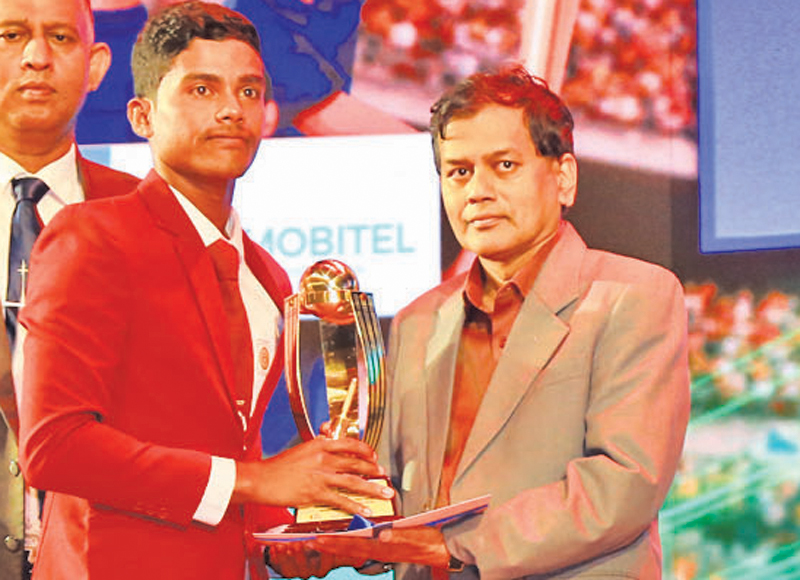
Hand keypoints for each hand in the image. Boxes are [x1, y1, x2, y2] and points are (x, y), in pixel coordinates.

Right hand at [232, 436, 392, 516]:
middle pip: (356, 462)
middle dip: (373, 469)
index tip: (373, 456)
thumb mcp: (301, 448)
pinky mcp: (315, 493)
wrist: (261, 479)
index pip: (349, 444)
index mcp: (319, 444)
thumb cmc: (279, 466)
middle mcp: (323, 458)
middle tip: (383, 475)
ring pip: (353, 481)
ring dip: (372, 488)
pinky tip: (365, 510)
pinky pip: (341, 500)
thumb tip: (328, 432)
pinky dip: (355, 506)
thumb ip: (317, 442)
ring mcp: (320, 476)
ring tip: (384, 492)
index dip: (365, 450)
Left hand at [267, 541, 364, 578]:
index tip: (319, 541)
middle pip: (307, 568)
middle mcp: (313, 571)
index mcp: (326, 565)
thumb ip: (346, 545)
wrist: (310, 553)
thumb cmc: (326, 546)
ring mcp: (300, 572)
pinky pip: (279, 566)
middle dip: (301, 556)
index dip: (323, 553)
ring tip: (283, 545)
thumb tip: (362, 544)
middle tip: (298, 544)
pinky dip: (275, 557)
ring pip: (292, 569)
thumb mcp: (338, 545)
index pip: (327, 562)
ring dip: (287, 557)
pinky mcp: (287, 570)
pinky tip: (273, 548)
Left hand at [312, 526, 450, 568]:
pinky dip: (350, 545)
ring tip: (319, 543)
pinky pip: (363, 548)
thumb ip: (400, 536)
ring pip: (354, 550)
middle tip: (309, 543)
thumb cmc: (430, 541)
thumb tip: (384, 534)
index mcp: (383, 546)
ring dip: (336, 547)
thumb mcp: (417, 536)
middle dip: (328, 547)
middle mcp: (379, 550)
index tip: (317, 539)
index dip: (334, 542)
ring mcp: (382, 550)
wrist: (442, 550)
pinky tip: (344, 543)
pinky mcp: (386, 548)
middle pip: (348, 549)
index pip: (353, 544)